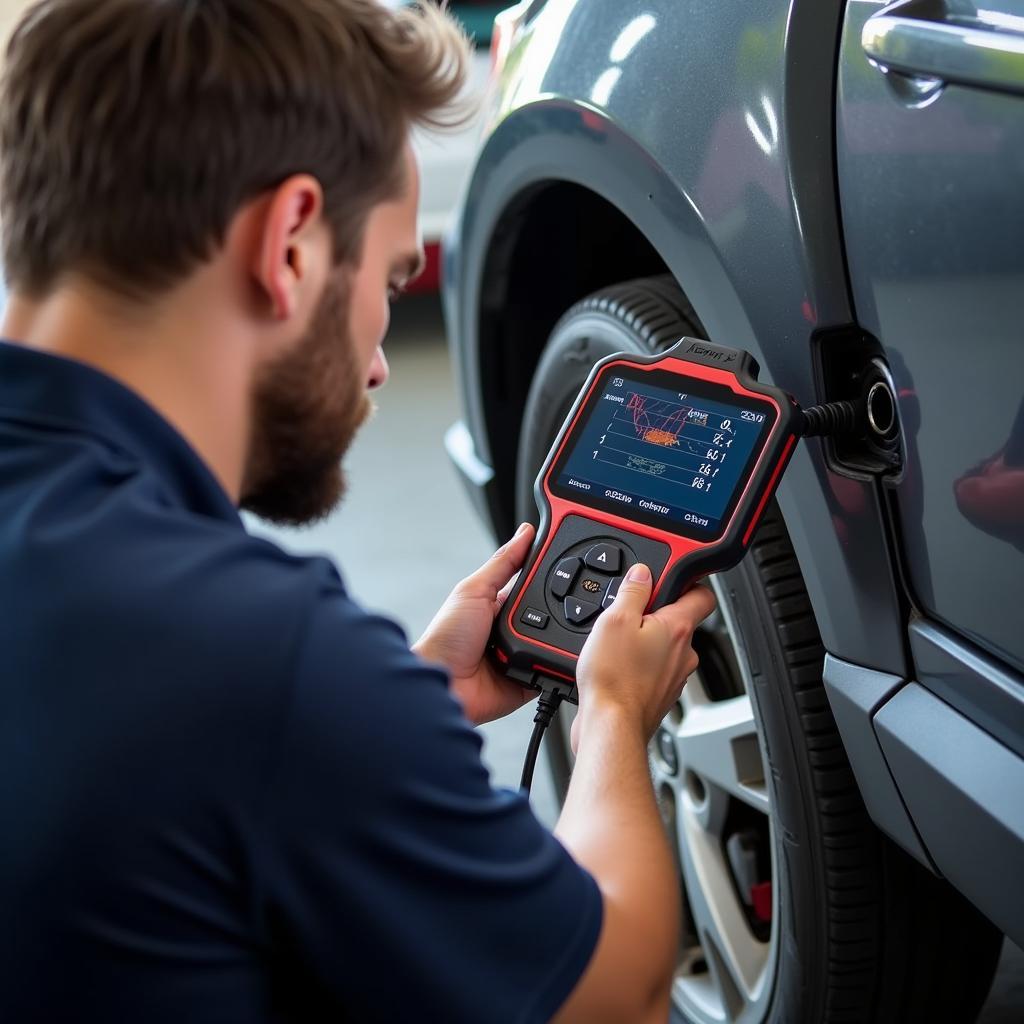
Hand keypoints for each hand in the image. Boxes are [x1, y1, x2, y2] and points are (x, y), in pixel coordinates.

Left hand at [414, 523, 536, 724]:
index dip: (549, 576)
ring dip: (552, 638)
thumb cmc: (445, 638)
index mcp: (498, 605)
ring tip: (539, 637)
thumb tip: (525, 533)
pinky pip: (551, 671)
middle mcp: (512, 630)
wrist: (442, 683)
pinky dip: (554, 665)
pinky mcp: (528, 679)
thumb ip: (502, 563)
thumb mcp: (474, 590)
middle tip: (550, 609)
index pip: (532, 585)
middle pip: (549, 613)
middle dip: (555, 610)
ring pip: (554, 641)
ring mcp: (521, 655)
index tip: (569, 563)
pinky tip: (548, 658)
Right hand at [572, 563, 716, 753]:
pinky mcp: (658, 695)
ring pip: (664, 648)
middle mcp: (684, 654)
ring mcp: (673, 677)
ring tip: (614, 644)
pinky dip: (637, 665)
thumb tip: (641, 574)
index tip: (672, 576)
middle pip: (678, 621)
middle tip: (627, 614)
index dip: (689, 580)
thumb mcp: (614, 620)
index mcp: (678, 629)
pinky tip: (614, 667)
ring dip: (644, 642)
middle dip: (654, 614)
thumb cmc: (614, 680)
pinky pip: (652, 670)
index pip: (703, 594)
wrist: (610, 728)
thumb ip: (632, 592)